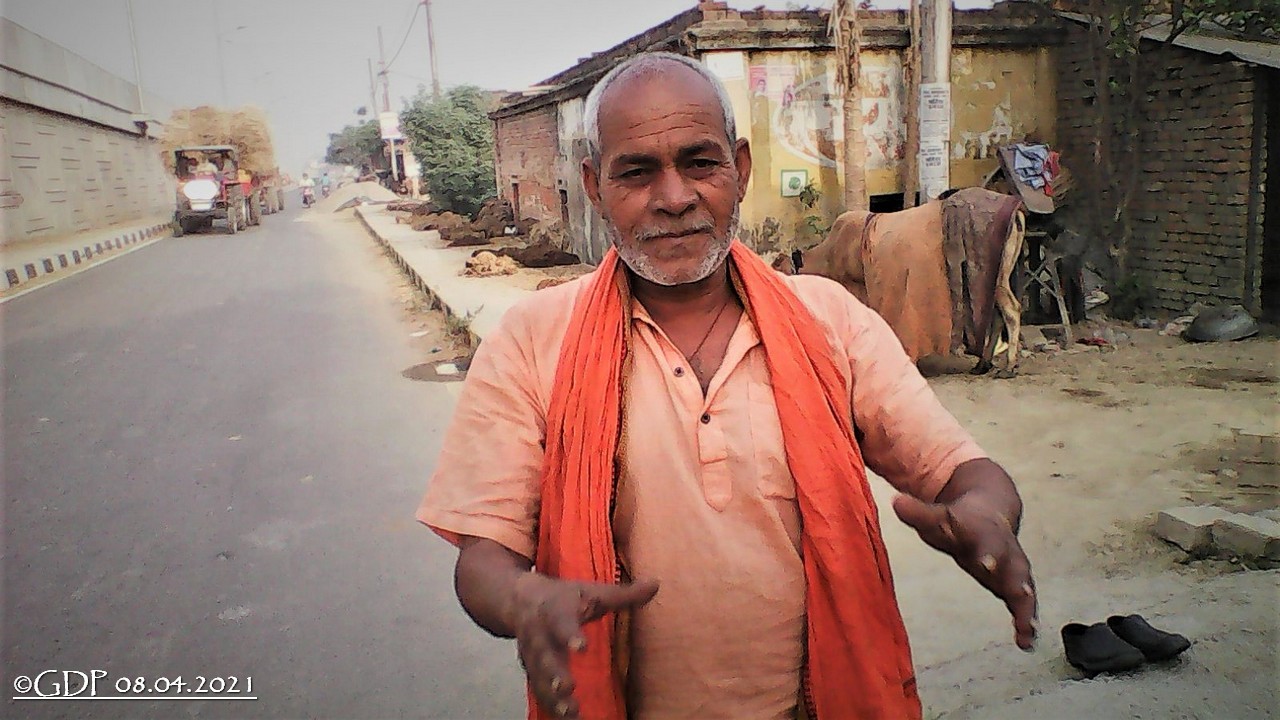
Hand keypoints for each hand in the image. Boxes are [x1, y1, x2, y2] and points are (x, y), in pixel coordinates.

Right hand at [507, 572, 658, 717]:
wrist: (520, 600)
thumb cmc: (562, 598)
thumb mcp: (591, 592)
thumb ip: (623, 594)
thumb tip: (655, 585)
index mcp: (555, 611)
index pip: (561, 622)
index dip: (570, 634)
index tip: (581, 648)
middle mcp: (539, 634)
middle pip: (544, 655)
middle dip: (554, 673)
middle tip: (568, 688)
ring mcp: (532, 655)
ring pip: (538, 678)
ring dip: (552, 697)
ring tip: (570, 712)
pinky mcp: (531, 671)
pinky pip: (538, 691)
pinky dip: (550, 707)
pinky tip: (567, 719)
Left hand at [893, 493, 1037, 649]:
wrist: (992, 511)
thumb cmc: (961, 520)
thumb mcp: (940, 516)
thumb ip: (919, 513)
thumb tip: (896, 502)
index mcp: (984, 532)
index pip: (984, 541)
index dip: (986, 552)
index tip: (987, 564)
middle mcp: (1005, 551)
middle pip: (1012, 565)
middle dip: (1016, 580)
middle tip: (1021, 594)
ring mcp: (1013, 568)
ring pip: (1024, 587)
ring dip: (1026, 607)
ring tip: (1028, 629)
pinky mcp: (1015, 585)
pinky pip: (1023, 605)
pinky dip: (1026, 622)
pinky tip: (1026, 643)